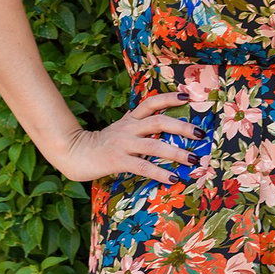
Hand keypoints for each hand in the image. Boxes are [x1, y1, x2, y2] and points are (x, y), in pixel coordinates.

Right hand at [55, 92, 203, 182]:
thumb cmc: (102, 143)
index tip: (188, 95)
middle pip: (159, 121)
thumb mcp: (121, 129)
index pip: (152, 103)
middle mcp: (129, 128)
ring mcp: (123, 144)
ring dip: (176, 153)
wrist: (73, 153)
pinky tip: (172, 178)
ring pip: (154, 145)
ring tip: (194, 160)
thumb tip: (159, 120)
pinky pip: (142, 166)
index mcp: (131, 119)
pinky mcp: (117, 161)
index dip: (169, 98)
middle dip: (182, 127)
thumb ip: (138, 124)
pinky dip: (159, 172)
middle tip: (201, 134)